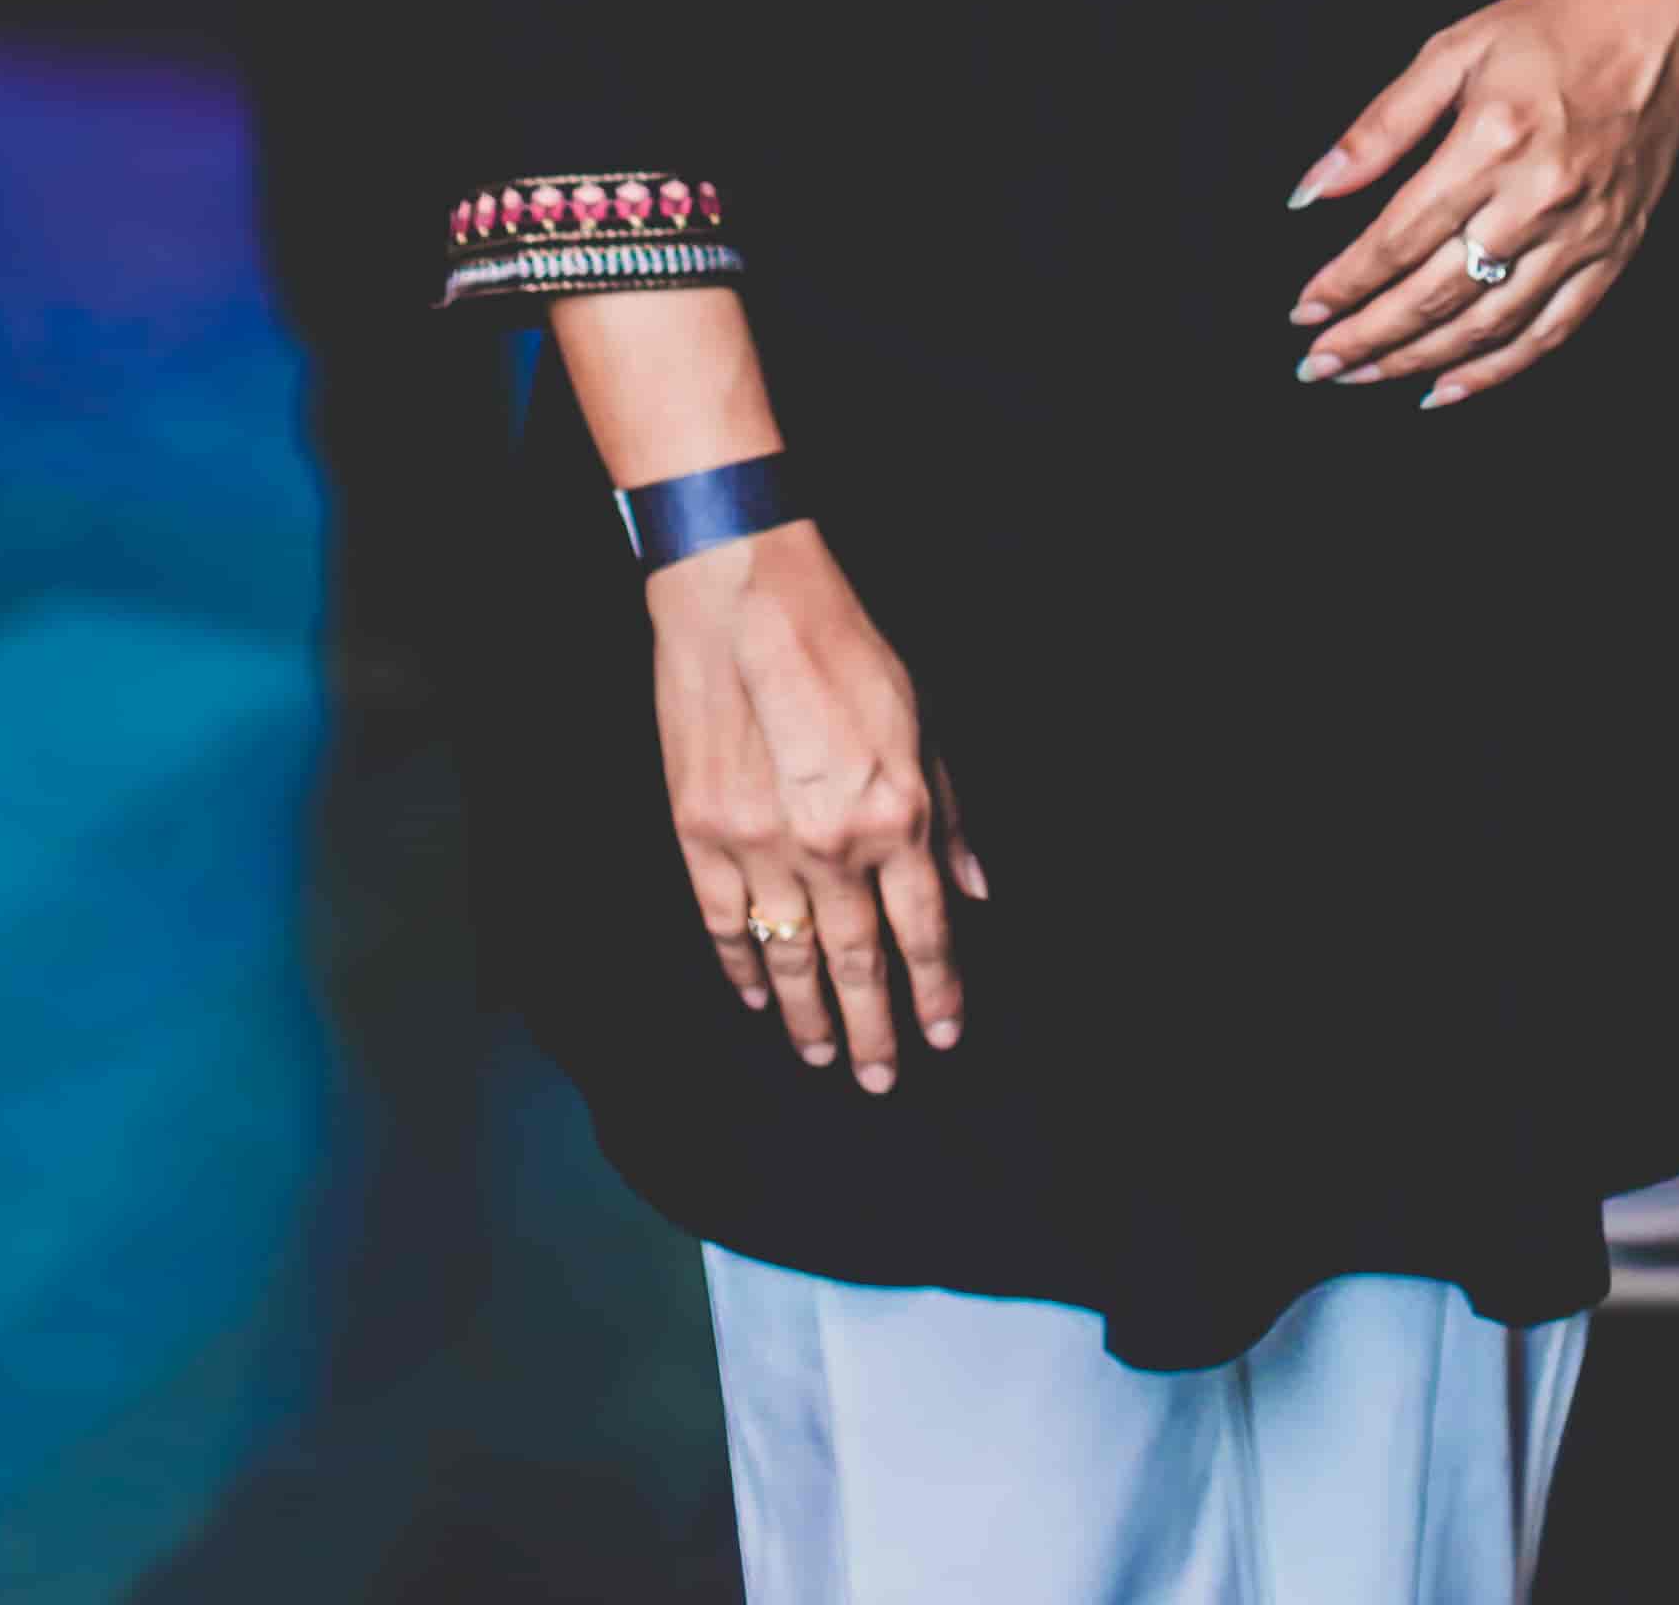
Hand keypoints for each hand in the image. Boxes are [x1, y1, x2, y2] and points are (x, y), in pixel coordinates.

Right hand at [648, 521, 988, 1088]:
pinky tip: (756, 997)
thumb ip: (949, 813)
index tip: (944, 1033)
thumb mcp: (923, 719)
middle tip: (880, 1078)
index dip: (937, 989)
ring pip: (790, 958)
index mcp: (895, 815)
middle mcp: (832, 846)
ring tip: (821, 1055)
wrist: (743, 599)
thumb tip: (976, 886)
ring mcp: (760, 847)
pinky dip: (742, 968)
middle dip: (875, 1029)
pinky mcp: (702, 835)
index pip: (925, 930)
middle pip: (859, 963)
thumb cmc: (841, 646)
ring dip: (808, 1015)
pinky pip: (725, 926)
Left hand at [1285, 0, 1678, 408]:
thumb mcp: (1454, 49)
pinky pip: (1550, 331)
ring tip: (1362, 376)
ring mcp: (1583, 235)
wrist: (1667, 28)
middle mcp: (1538, 199)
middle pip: (1436, 293)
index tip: (1301, 311)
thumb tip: (1311, 191)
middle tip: (1316, 365)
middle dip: (1367, 337)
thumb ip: (1381, 126)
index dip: (1346, 282)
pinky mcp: (1615, 254)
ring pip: (1486, 324)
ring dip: (1416, 361)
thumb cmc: (1555, 27)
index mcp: (1492, 140)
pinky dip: (1495, 370)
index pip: (1400, 236)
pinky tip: (1446, 388)